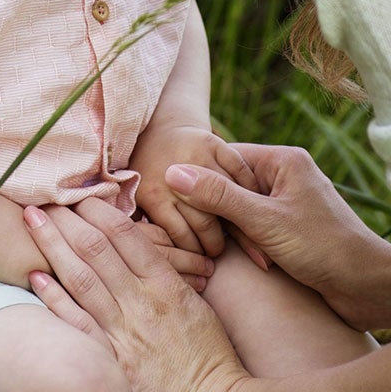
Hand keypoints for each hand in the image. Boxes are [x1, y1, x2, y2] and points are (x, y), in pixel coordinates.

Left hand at [23, 197, 250, 391]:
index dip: (97, 209)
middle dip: (67, 218)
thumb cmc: (214, 362)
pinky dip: (54, 298)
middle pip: (96, 248)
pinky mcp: (112, 361)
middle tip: (44, 197)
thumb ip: (171, 280)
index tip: (78, 194)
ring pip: (81, 277)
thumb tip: (148, 256)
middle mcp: (141, 302)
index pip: (125, 234)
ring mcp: (124, 332)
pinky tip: (35, 276)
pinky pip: (78, 324)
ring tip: (31, 220)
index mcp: (166, 285)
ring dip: (53, 245)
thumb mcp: (199, 309)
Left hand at [129, 121, 263, 259]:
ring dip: (239, 223)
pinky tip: (251, 208)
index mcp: (153, 194)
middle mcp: (174, 174)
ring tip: (239, 241)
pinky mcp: (215, 144)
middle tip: (220, 255)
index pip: (181, 236)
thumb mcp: (139, 198)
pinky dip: (249, 193)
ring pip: (227, 200)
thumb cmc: (148, 172)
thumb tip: (151, 261)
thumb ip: (147, 224)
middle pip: (205, 222)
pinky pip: (240, 175)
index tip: (202, 263)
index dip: (195, 253)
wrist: (158, 128)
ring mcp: (196, 157)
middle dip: (215, 244)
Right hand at [164, 143, 390, 332]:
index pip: (224, 158)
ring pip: (241, 209)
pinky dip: (250, 244)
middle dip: (220, 213)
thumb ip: (219, 197)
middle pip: (231, 184)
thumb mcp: (265, 221)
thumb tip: (172, 172)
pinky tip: (254, 262)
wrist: (369, 287)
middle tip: (213, 237)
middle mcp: (286, 176)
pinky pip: (256, 227)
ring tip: (240, 254)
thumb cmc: (323, 248)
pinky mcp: (292, 228)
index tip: (183, 204)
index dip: (201, 181)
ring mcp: (289, 202)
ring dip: (236, 233)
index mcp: (283, 160)